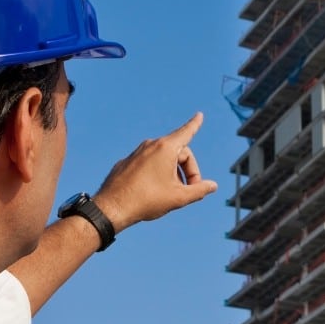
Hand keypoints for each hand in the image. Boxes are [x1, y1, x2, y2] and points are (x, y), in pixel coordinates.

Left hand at [92, 113, 217, 232]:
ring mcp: (136, 153)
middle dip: (188, 170)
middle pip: (178, 153)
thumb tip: (213, 186)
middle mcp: (150, 146)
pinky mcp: (126, 163)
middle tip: (190, 190)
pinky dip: (156, 174)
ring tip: (171, 193)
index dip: (195, 125)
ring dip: (172, 173)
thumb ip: (199, 190)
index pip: (186, 133)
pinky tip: (152, 192)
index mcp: (165, 148)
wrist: (112, 208)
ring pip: (162, 159)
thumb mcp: (178, 197)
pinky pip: (146, 164)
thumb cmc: (146, 200)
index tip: (199, 115)